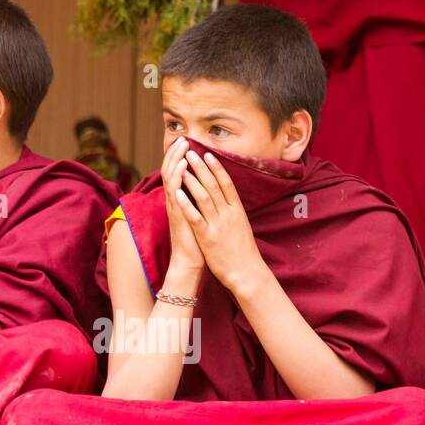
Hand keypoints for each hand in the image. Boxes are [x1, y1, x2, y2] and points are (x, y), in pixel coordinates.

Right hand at [162, 138, 205, 276]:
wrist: (190, 262)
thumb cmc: (196, 241)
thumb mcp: (196, 216)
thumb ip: (195, 202)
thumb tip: (201, 189)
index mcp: (180, 200)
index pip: (176, 173)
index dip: (179, 157)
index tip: (187, 143)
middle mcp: (174, 201)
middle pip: (171, 170)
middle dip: (176, 153)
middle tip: (183, 137)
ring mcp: (174, 207)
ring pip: (170, 178)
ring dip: (176, 160)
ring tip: (182, 145)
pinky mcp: (177, 215)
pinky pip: (175, 193)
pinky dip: (178, 178)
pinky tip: (182, 166)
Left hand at [171, 147, 266, 295]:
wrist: (247, 273)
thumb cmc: (242, 251)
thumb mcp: (240, 225)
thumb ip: (232, 211)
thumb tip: (227, 197)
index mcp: (237, 211)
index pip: (227, 184)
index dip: (217, 168)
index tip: (208, 154)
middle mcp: (229, 214)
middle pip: (214, 186)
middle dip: (201, 167)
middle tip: (191, 152)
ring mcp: (218, 225)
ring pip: (204, 197)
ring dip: (193, 179)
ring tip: (182, 165)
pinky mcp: (208, 237)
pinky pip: (195, 217)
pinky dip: (186, 203)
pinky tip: (177, 192)